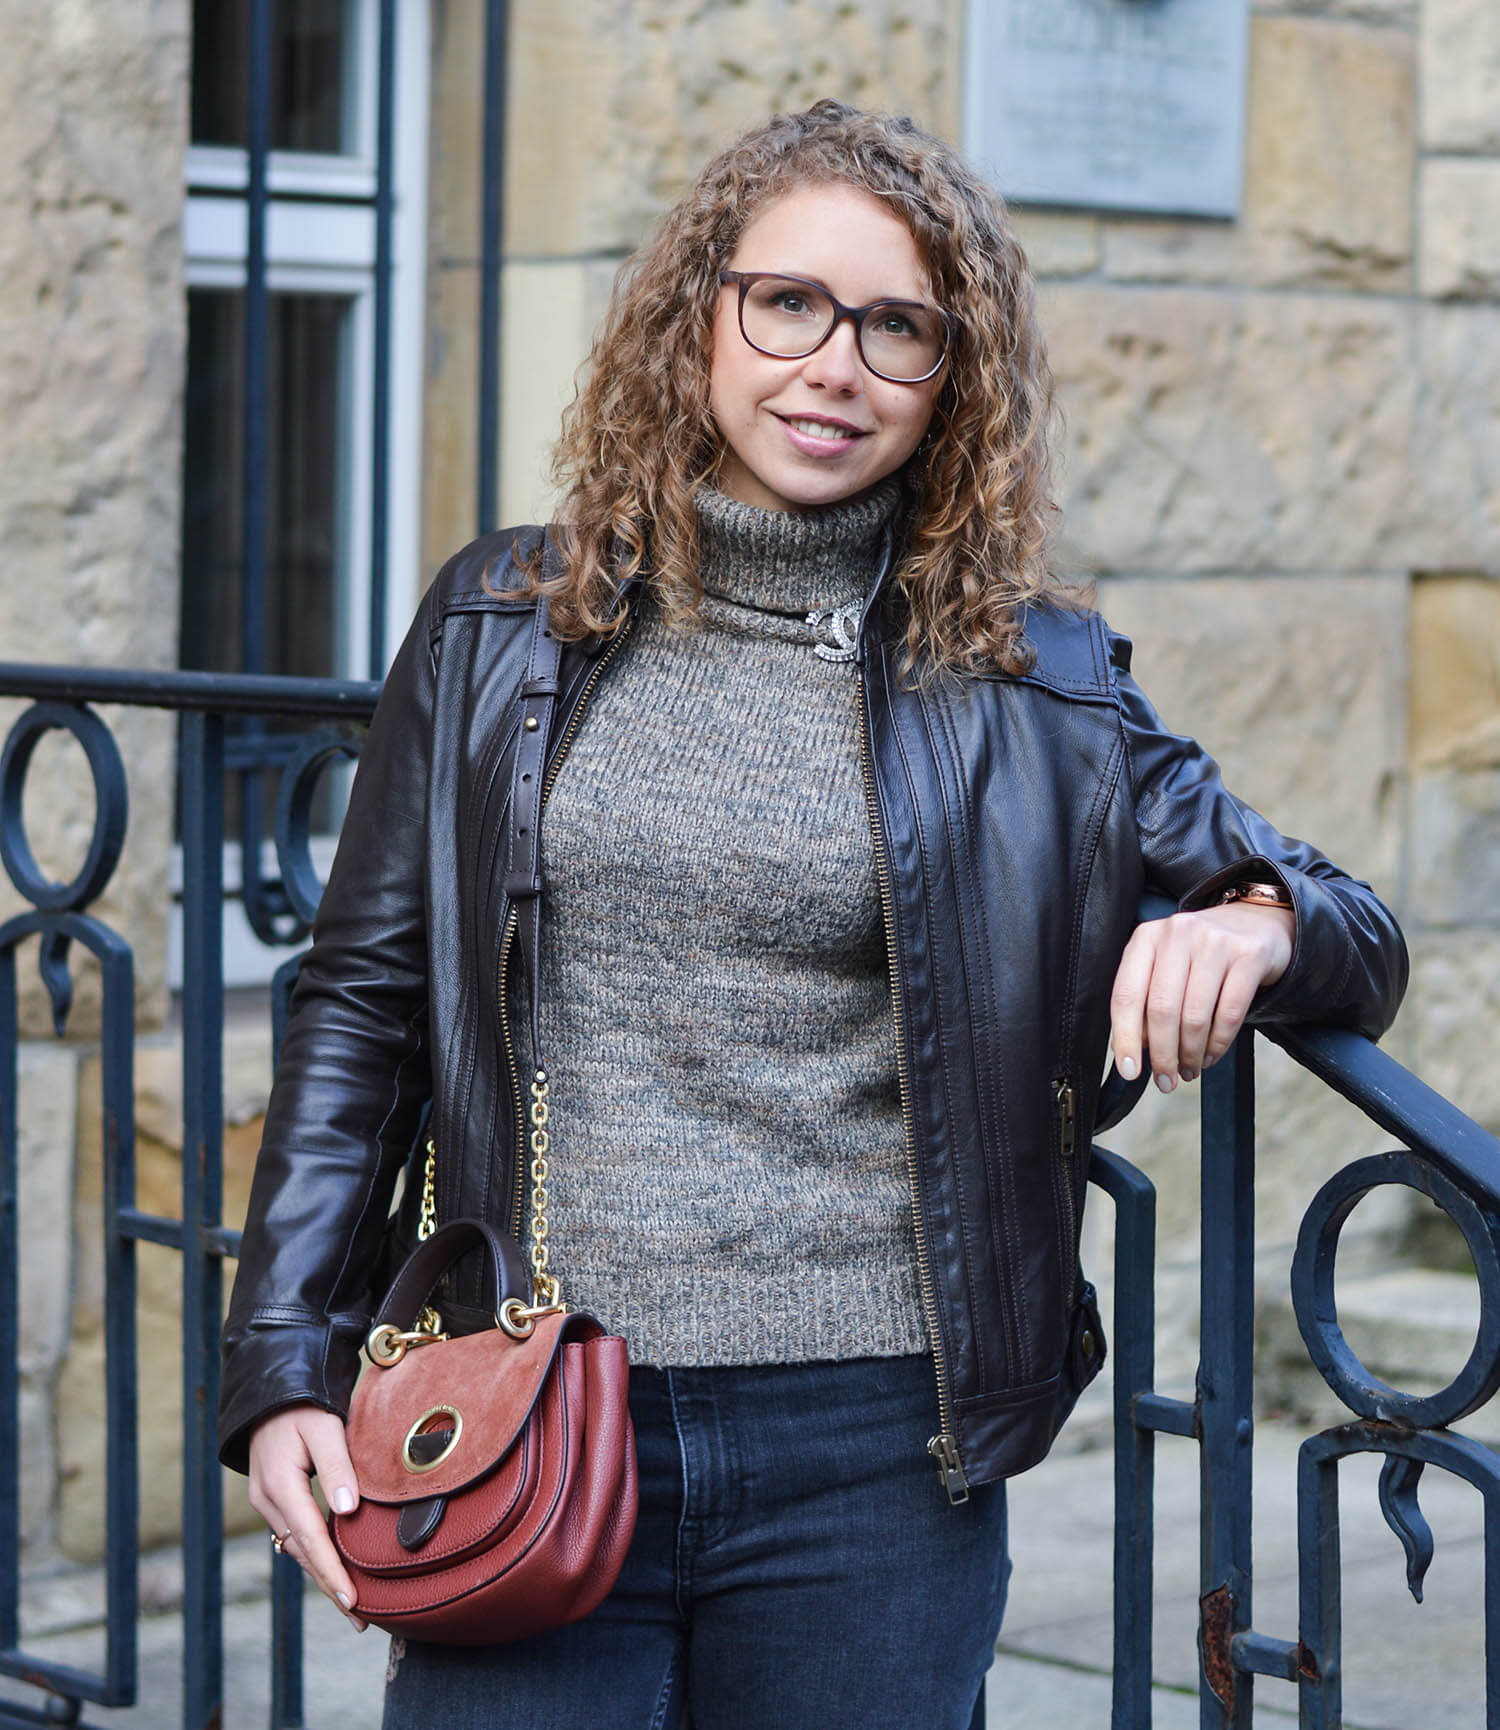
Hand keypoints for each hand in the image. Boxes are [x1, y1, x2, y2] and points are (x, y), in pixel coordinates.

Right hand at [248, 1404, 366, 1630]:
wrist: (275, 1389)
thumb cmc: (304, 1406)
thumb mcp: (324, 1429)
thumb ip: (337, 1469)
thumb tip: (348, 1512)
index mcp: (280, 1485)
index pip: (311, 1539)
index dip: (332, 1572)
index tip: (352, 1600)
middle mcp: (268, 1500)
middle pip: (303, 1554)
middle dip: (330, 1586)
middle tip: (360, 1618)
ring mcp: (267, 1502)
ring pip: (297, 1549)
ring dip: (323, 1575)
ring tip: (352, 1604)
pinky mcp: (274, 1499)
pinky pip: (295, 1536)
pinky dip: (315, 1555)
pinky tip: (332, 1570)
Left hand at [1109, 903, 1293, 1091]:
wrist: (1255, 922)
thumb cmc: (1200, 954)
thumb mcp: (1165, 967)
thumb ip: (1146, 1000)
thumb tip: (1133, 1049)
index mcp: (1147, 938)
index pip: (1127, 994)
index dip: (1125, 1037)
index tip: (1129, 1071)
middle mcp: (1178, 934)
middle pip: (1162, 1009)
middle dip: (1163, 1054)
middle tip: (1166, 1080)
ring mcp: (1215, 941)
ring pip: (1196, 1015)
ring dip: (1191, 1053)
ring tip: (1190, 1069)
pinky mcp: (1249, 955)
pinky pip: (1231, 1013)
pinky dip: (1218, 1043)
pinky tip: (1211, 1055)